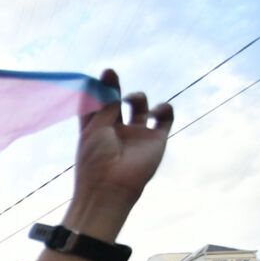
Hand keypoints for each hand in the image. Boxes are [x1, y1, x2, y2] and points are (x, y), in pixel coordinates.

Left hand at [71, 70, 173, 216]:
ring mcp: (136, 134)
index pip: (96, 105)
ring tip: (131, 100)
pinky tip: (153, 112)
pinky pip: (164, 117)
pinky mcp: (156, 139)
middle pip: (116, 102)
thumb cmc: (96, 158)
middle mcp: (116, 130)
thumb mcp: (95, 127)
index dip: (97, 90)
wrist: (111, 186)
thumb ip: (105, 104)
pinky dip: (163, 108)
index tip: (97, 77)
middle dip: (114, 87)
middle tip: (110, 74)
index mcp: (96, 129)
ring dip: (138, 96)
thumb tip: (109, 82)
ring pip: (141, 106)